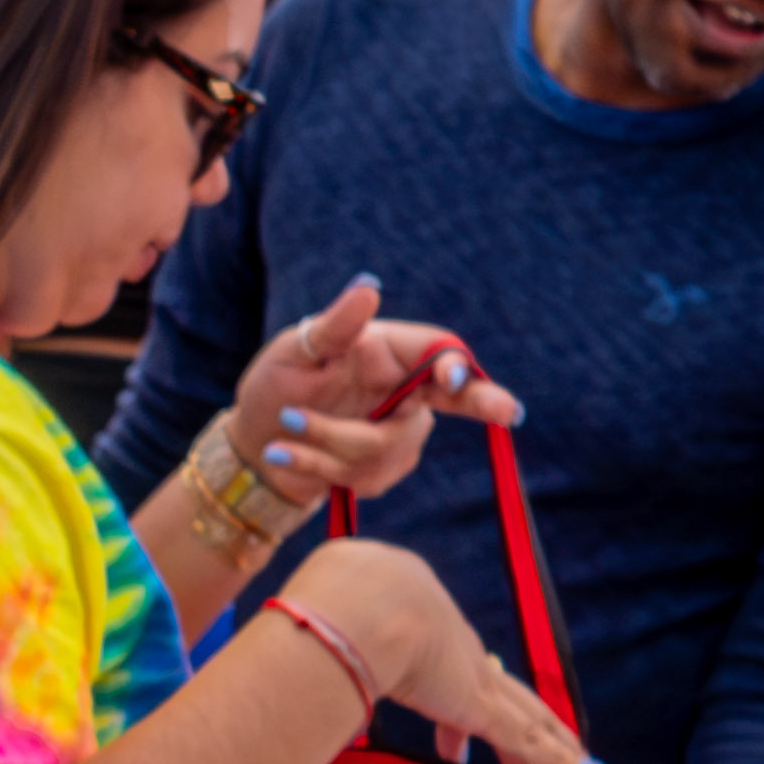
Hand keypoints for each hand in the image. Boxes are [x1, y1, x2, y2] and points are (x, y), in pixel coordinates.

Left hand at [222, 280, 524, 521]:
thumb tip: (368, 289)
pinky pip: (365, 475)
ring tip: (282, 433)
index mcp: (387, 350)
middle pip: (456, 396)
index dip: (453, 363)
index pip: (437, 349)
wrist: (253, 444)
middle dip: (482, 403)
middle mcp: (403, 388)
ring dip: (327, 443)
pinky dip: (317, 467)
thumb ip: (335, 327)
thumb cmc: (273, 387)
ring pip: (386, 446)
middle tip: (511, 413)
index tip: (455, 375)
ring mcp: (400, 430)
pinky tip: (285, 454)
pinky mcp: (385, 467)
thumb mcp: (293, 352)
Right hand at [315, 540, 611, 763]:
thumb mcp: (331, 618)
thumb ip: (317, 638)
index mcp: (427, 633)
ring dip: (555, 748)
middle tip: (538, 751)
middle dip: (523, 724)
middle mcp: (460, 657)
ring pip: (530, 721)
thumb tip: (282, 650)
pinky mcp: (482, 711)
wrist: (364, 602)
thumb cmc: (339, 604)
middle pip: (504, 697)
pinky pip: (533, 744)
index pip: (454, 674)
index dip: (458, 707)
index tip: (454, 740)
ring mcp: (476, 684)